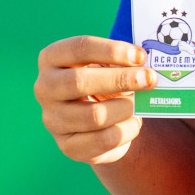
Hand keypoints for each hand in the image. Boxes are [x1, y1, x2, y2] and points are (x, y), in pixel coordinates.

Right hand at [35, 36, 155, 164]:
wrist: (96, 122)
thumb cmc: (104, 82)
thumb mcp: (108, 65)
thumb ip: (122, 61)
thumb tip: (146, 70)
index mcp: (52, 58)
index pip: (80, 48)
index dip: (113, 50)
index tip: (140, 56)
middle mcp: (45, 88)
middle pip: (80, 81)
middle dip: (121, 79)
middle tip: (150, 79)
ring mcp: (53, 119)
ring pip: (94, 115)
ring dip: (126, 108)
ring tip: (140, 104)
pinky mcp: (68, 146)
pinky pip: (104, 140)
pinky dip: (128, 129)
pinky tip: (135, 122)